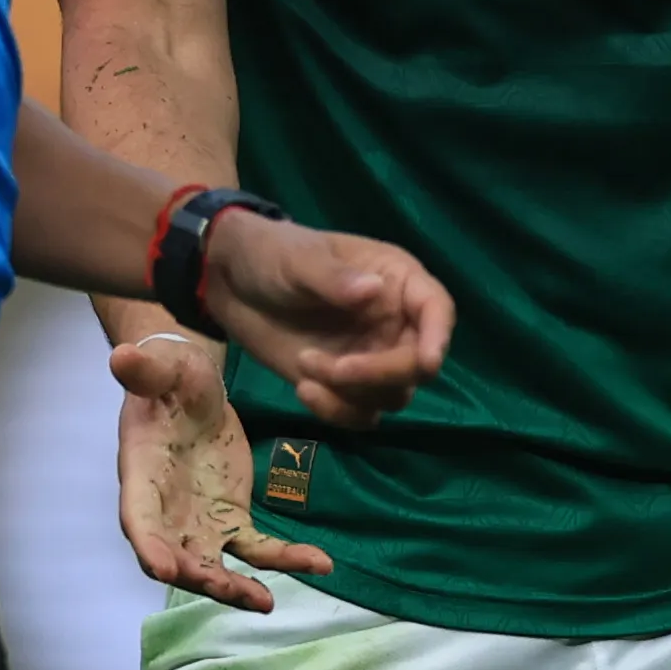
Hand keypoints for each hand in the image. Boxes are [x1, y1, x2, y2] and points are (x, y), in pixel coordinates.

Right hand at [110, 331, 332, 616]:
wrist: (192, 389)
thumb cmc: (169, 376)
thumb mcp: (161, 367)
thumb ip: (144, 369)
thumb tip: (121, 356)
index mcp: (141, 474)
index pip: (137, 517)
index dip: (148, 544)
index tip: (163, 569)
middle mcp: (165, 510)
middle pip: (176, 555)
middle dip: (199, 576)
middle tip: (228, 589)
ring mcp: (199, 521)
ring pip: (215, 564)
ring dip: (236, 588)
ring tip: (266, 602)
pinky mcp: (231, 519)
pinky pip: (257, 548)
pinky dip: (284, 559)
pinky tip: (319, 564)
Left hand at [204, 213, 454, 429]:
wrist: (232, 283)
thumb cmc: (274, 255)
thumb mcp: (300, 259)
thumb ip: (334, 277)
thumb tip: (375, 290)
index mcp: (396, 281)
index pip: (436, 309)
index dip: (438, 336)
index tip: (426, 362)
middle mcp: (394, 323)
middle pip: (417, 365)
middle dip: (380, 374)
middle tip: (336, 370)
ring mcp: (371, 357)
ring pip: (391, 396)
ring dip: (351, 393)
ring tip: (305, 366)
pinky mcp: (344, 385)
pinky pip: (360, 414)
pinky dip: (337, 412)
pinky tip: (303, 390)